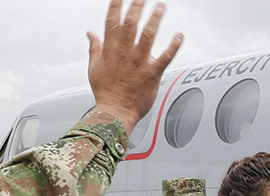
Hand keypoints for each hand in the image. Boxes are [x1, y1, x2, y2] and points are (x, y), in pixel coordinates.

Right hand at [87, 0, 182, 131]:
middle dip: (137, 6)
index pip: (111, 22)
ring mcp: (139, 62)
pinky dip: (173, 46)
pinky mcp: (152, 73)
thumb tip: (90, 33)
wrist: (116, 112)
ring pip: (148, 35)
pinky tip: (179, 35)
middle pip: (131, 23)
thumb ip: (95, 48)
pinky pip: (165, 57)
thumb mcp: (94, 67)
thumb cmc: (106, 92)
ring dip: (155, 19)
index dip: (115, 6)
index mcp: (110, 50)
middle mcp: (125, 53)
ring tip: (161, 6)